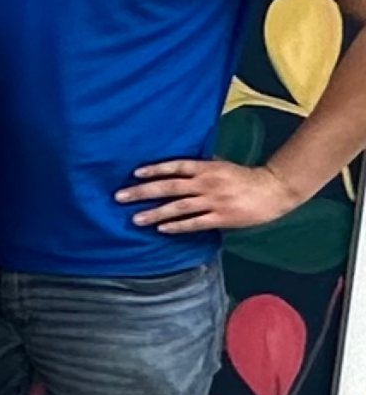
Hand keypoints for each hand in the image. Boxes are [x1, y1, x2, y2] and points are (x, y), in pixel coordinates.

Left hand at [118, 159, 307, 233]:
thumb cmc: (245, 177)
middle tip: (120, 197)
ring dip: (155, 213)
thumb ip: (200, 167)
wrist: (273, 190)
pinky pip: (195, 223)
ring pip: (178, 207)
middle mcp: (206, 183)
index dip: (154, 169)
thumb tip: (176, 168)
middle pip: (169, 187)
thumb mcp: (220, 165)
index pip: (174, 166)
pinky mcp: (222, 217)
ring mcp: (214, 201)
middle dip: (143, 192)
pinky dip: (177, 226)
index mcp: (206, 168)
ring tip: (135, 218)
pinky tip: (162, 229)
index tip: (135, 173)